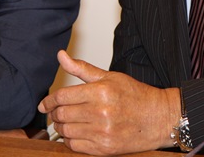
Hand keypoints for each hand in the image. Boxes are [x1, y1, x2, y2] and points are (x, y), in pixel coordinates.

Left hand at [38, 50, 180, 154]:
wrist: (158, 118)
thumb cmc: (135, 95)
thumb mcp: (109, 76)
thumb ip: (82, 68)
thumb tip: (61, 56)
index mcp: (101, 91)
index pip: (63, 96)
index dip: (49, 100)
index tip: (45, 103)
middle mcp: (101, 112)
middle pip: (62, 114)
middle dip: (54, 114)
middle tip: (55, 112)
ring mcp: (103, 132)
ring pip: (66, 131)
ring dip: (60, 128)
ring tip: (64, 122)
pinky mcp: (105, 148)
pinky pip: (75, 146)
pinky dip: (70, 140)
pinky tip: (74, 133)